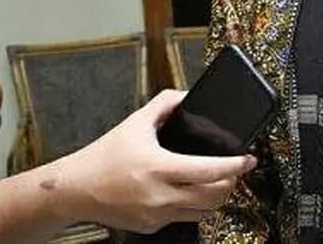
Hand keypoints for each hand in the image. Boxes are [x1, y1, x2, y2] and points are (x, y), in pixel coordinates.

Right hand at [51, 89, 255, 232]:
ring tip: (216, 182)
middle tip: (235, 170)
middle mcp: (160, 195)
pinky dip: (192, 207)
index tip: (249, 159)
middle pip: (215, 196)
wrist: (74, 189)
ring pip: (204, 212)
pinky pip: (183, 219)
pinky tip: (189, 193)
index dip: (236, 166)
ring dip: (216, 197)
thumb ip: (165, 103)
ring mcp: (156, 215)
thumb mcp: (135, 123)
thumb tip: (188, 95)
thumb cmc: (104, 156)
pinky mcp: (151, 227)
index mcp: (159, 167)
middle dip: (232, 182)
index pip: (211, 171)